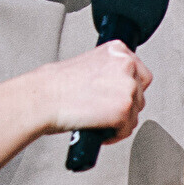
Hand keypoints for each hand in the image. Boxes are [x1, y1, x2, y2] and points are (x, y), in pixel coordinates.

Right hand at [26, 41, 148, 144]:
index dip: (129, 89)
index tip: (117, 97)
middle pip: (140, 94)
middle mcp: (125, 65)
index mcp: (117, 50)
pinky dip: (114, 134)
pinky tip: (99, 130)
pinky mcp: (123, 110)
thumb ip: (108, 71)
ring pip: (135, 113)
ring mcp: (127, 87)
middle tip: (104, 112)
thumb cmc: (55, 85)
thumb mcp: (87, 64)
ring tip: (98, 121)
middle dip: (125, 106)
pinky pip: (127, 129)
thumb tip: (118, 86)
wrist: (42, 98)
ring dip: (119, 121)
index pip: (140, 73)